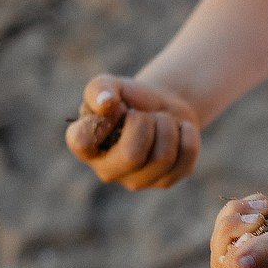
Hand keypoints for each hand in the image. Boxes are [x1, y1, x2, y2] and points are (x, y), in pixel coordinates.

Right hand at [65, 74, 200, 189]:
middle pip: (133, 155)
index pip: (81, 142)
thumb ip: (100, 88)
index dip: (103, 122)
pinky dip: (186, 133)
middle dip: (146, 123)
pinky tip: (177, 130)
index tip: (117, 109)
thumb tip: (106, 103)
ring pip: (163, 157)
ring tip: (160, 120)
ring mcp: (136, 181)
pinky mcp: (165, 182)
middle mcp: (107, 171)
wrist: (161, 107)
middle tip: (145, 114)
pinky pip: (186, 157)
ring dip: (167, 125)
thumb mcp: (111, 85)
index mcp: (85, 147)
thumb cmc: (130, 98)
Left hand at [210, 177, 267, 267]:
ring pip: (225, 248)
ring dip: (234, 220)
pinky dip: (241, 211)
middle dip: (231, 236)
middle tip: (259, 214)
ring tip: (265, 205)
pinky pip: (232, 230)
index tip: (254, 235)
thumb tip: (236, 266)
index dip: (236, 267)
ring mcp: (267, 261)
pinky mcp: (262, 239)